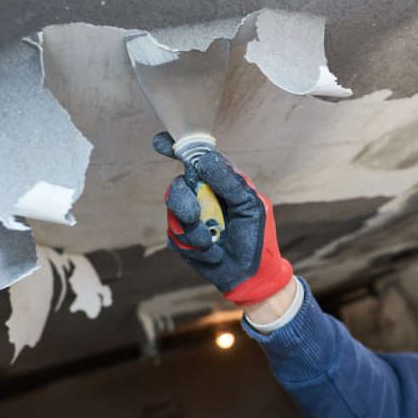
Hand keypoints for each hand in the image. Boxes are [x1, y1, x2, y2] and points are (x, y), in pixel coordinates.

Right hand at [156, 132, 292, 306]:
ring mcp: (190, 218)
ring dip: (194, 232)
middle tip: (194, 216)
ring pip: (173, 213)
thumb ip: (230, 182)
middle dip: (182, 202)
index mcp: (220, 183)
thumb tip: (205, 159)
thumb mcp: (250, 205)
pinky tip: (212, 253)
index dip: (177, 148)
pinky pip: (175, 237)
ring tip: (213, 243)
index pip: (196, 160)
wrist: (252, 274)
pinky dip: (195, 247)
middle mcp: (202, 196)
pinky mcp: (182, 239)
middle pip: (177, 186)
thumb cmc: (256, 236)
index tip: (160, 143)